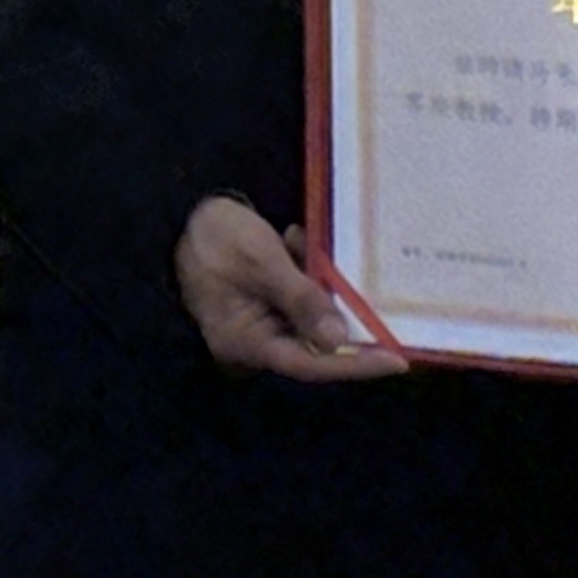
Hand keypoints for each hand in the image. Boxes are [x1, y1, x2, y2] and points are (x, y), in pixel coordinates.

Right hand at [175, 196, 404, 382]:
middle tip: (369, 291)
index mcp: (246, 342)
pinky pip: (297, 299)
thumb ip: (301, 300)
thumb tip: (339, 340)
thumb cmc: (215, 238)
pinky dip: (304, 273)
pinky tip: (294, 241)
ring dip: (318, 284)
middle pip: (314, 342)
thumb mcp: (262, 264)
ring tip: (299, 245)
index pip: (311, 364)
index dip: (355, 364)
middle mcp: (254, 342)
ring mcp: (258, 323)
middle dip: (340, 312)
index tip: (396, 360)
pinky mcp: (263, 304)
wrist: (181, 212)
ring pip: (309, 316)